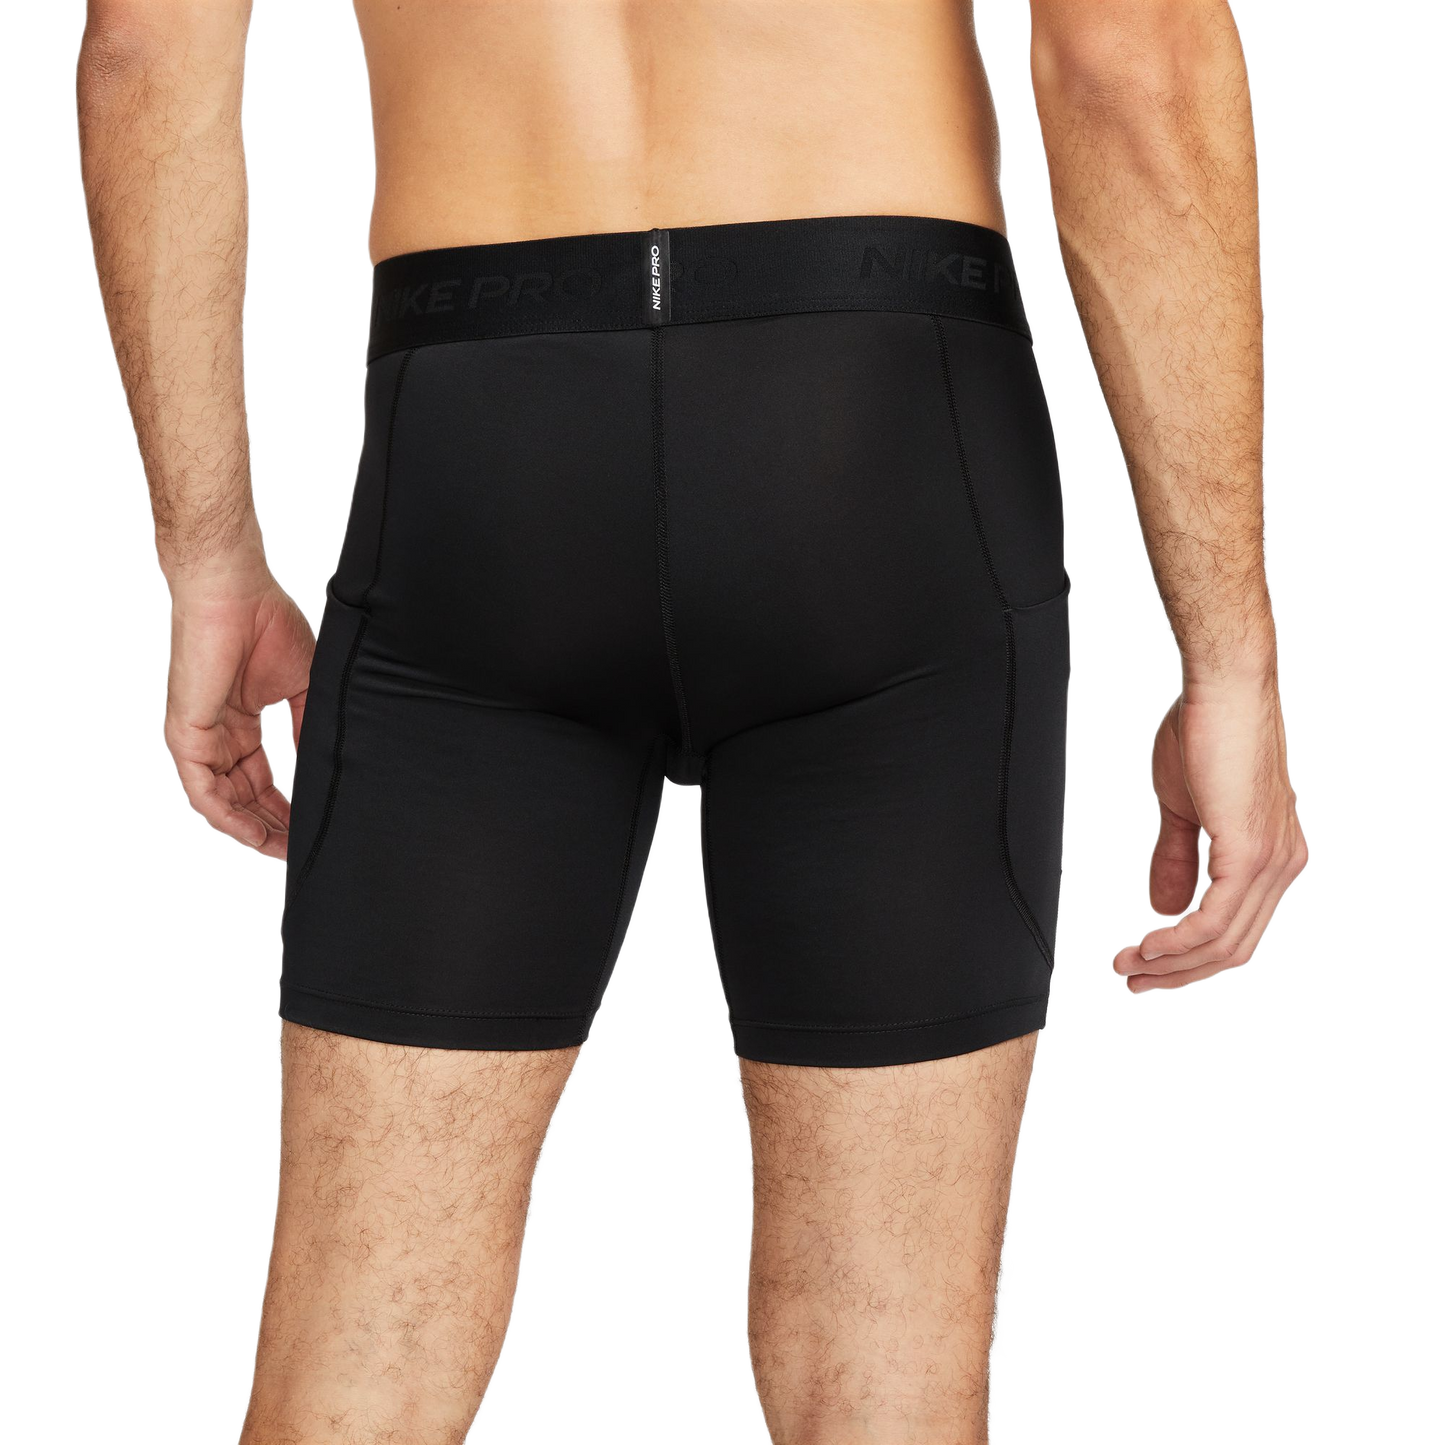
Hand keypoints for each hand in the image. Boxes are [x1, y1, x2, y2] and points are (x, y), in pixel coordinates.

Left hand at [161, 557, 315, 860]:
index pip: (264, 782)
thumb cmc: (267, 623)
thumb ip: (308, 729)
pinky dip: (232, 820)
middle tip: (306, 851)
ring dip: (255, 833)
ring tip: (289, 852)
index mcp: (241, 725)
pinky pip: (204, 795)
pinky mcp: (185, 737)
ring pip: (223, 806)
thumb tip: (327, 769)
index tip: (315, 830)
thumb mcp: (303, 687)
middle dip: (275, 830)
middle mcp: (217, 738)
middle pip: (245, 801)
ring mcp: (198, 740)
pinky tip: (260, 837)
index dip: (289, 809)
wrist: (233, 590)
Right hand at [1111, 670, 1309, 994]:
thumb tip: (1163, 909)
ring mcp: (1273, 862)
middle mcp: (1283, 865)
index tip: (1145, 966)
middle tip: (1132, 981)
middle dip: (1178, 973)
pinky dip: (1176, 941)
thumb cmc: (1205, 730)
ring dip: (1170, 962)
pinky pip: (1214, 919)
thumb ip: (1177, 859)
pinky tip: (1146, 947)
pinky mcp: (1252, 854)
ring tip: (1126, 967)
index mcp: (1272, 856)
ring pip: (1224, 942)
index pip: (1237, 930)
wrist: (1223, 688)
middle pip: (1234, 948)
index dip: (1191, 958)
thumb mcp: (1185, 808)